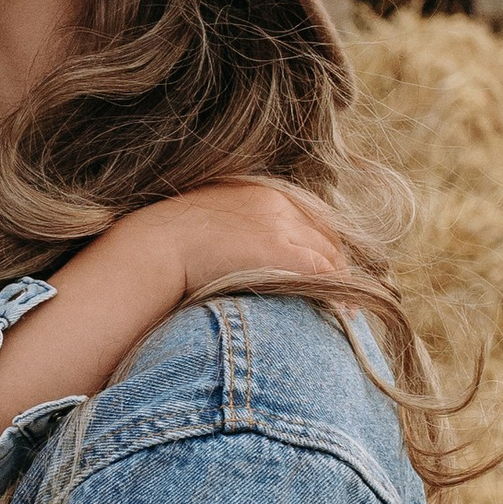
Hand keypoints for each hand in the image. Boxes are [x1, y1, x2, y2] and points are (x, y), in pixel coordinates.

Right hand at [165, 177, 342, 295]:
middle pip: (325, 235)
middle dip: (337, 265)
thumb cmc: (171, 244)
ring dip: (340, 282)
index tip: (328, 270)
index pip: (311, 218)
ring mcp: (279, 225)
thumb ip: (238, 231)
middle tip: (345, 295)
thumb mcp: (210, 224)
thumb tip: (249, 256)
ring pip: (328, 254)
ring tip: (346, 310)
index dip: (323, 247)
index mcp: (260, 192)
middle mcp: (276, 203)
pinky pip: (323, 271)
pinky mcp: (279, 250)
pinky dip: (335, 291)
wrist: (156, 247)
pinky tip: (340, 311)